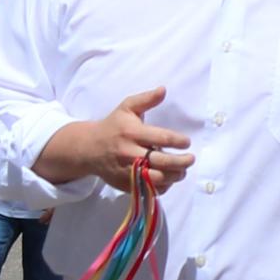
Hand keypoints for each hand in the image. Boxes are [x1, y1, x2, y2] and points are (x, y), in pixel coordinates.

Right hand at [35, 87, 192, 191]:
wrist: (88, 148)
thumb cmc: (113, 126)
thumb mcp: (126, 108)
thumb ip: (146, 99)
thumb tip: (164, 89)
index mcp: (132, 133)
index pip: (163, 138)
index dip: (179, 141)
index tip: (186, 142)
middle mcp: (130, 153)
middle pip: (163, 161)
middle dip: (182, 162)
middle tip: (191, 159)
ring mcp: (128, 170)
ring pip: (158, 178)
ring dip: (175, 176)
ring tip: (182, 170)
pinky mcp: (126, 183)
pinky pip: (149, 189)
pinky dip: (163, 186)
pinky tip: (168, 178)